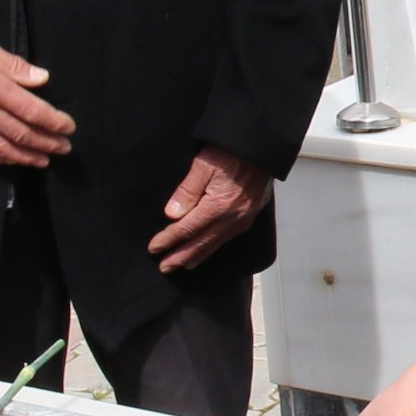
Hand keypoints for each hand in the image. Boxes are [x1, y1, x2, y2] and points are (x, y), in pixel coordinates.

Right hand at [0, 24, 74, 167]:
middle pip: (22, 134)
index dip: (54, 122)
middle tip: (63, 147)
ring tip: (44, 160)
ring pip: (3, 149)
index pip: (32, 111)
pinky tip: (11, 160)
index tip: (68, 127)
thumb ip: (15, 65)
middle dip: (47, 143)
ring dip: (27, 157)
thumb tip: (42, 78)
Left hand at [149, 148, 268, 270]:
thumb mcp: (204, 164)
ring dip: (197, 256)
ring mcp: (243, 218)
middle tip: (164, 268)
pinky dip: (214, 247)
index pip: (187, 229)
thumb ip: (187, 190)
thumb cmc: (230, 152)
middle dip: (181, 257)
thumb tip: (172, 214)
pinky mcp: (250, 215)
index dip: (169, 240)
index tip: (154, 248)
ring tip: (183, 265)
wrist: (261, 147)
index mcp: (218, 205)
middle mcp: (232, 217)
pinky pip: (228, 238)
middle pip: (202, 243)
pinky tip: (207, 249)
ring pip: (216, 244)